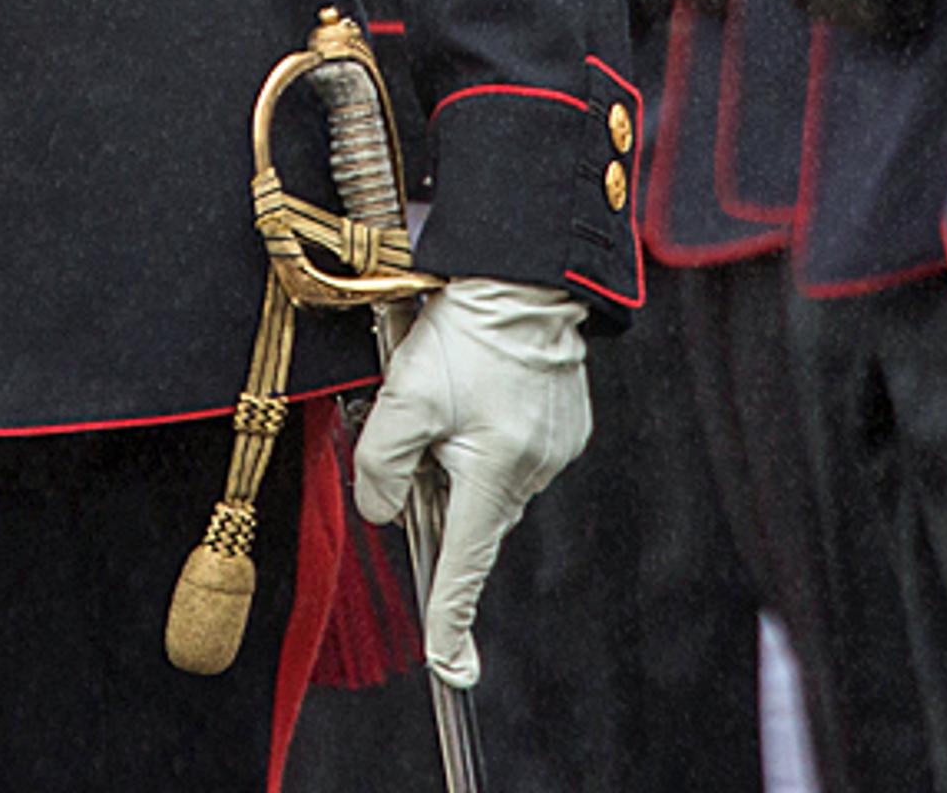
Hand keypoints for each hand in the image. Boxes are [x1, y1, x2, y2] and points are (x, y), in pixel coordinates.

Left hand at [349, 278, 590, 688]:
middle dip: (438, 482)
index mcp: (494, 474)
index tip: (449, 669)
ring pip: (488, 477)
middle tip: (420, 416)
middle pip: (468, 510)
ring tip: (449, 383)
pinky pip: (514, 448)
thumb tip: (384, 510)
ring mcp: (555, 449)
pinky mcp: (565, 424)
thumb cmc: (465, 334)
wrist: (524, 277)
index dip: (451, 619)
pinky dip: (488, 430)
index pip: (464, 563)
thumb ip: (381, 463)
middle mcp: (533, 471)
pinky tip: (480, 382)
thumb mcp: (402, 397)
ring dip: (461, 449)